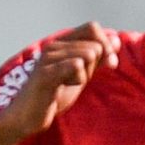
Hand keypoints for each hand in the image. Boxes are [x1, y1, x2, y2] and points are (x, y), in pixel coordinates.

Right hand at [0, 22, 121, 140]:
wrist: (28, 117)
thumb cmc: (53, 95)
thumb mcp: (81, 75)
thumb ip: (98, 58)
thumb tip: (117, 41)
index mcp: (61, 42)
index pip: (92, 27)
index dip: (106, 43)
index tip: (109, 63)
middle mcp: (54, 45)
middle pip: (94, 45)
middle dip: (95, 66)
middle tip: (77, 80)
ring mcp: (48, 58)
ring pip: (88, 55)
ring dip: (85, 75)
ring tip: (68, 84)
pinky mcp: (45, 73)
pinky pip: (76, 65)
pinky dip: (78, 79)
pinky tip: (64, 86)